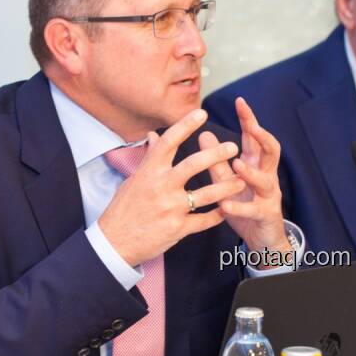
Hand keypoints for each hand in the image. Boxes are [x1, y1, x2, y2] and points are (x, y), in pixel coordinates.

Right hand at [98, 109, 246, 265]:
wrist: (114, 243)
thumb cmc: (123, 209)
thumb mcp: (133, 179)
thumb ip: (149, 158)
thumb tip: (153, 135)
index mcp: (148, 172)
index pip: (168, 142)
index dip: (185, 126)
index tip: (202, 113)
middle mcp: (160, 187)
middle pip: (192, 165)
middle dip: (215, 155)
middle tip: (233, 147)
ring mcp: (170, 208)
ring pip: (205, 194)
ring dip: (226, 187)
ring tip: (241, 181)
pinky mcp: (177, 229)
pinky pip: (204, 220)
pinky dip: (217, 215)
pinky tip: (226, 209)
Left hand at [201, 97, 289, 263]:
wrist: (261, 238)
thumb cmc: (244, 206)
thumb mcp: (228, 180)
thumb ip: (216, 160)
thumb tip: (203, 133)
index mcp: (256, 165)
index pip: (254, 138)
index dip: (249, 120)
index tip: (240, 101)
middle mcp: (266, 176)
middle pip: (270, 151)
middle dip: (262, 136)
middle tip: (251, 125)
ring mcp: (268, 196)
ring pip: (265, 180)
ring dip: (251, 172)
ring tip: (237, 164)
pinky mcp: (265, 215)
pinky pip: (253, 210)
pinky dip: (239, 208)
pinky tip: (225, 205)